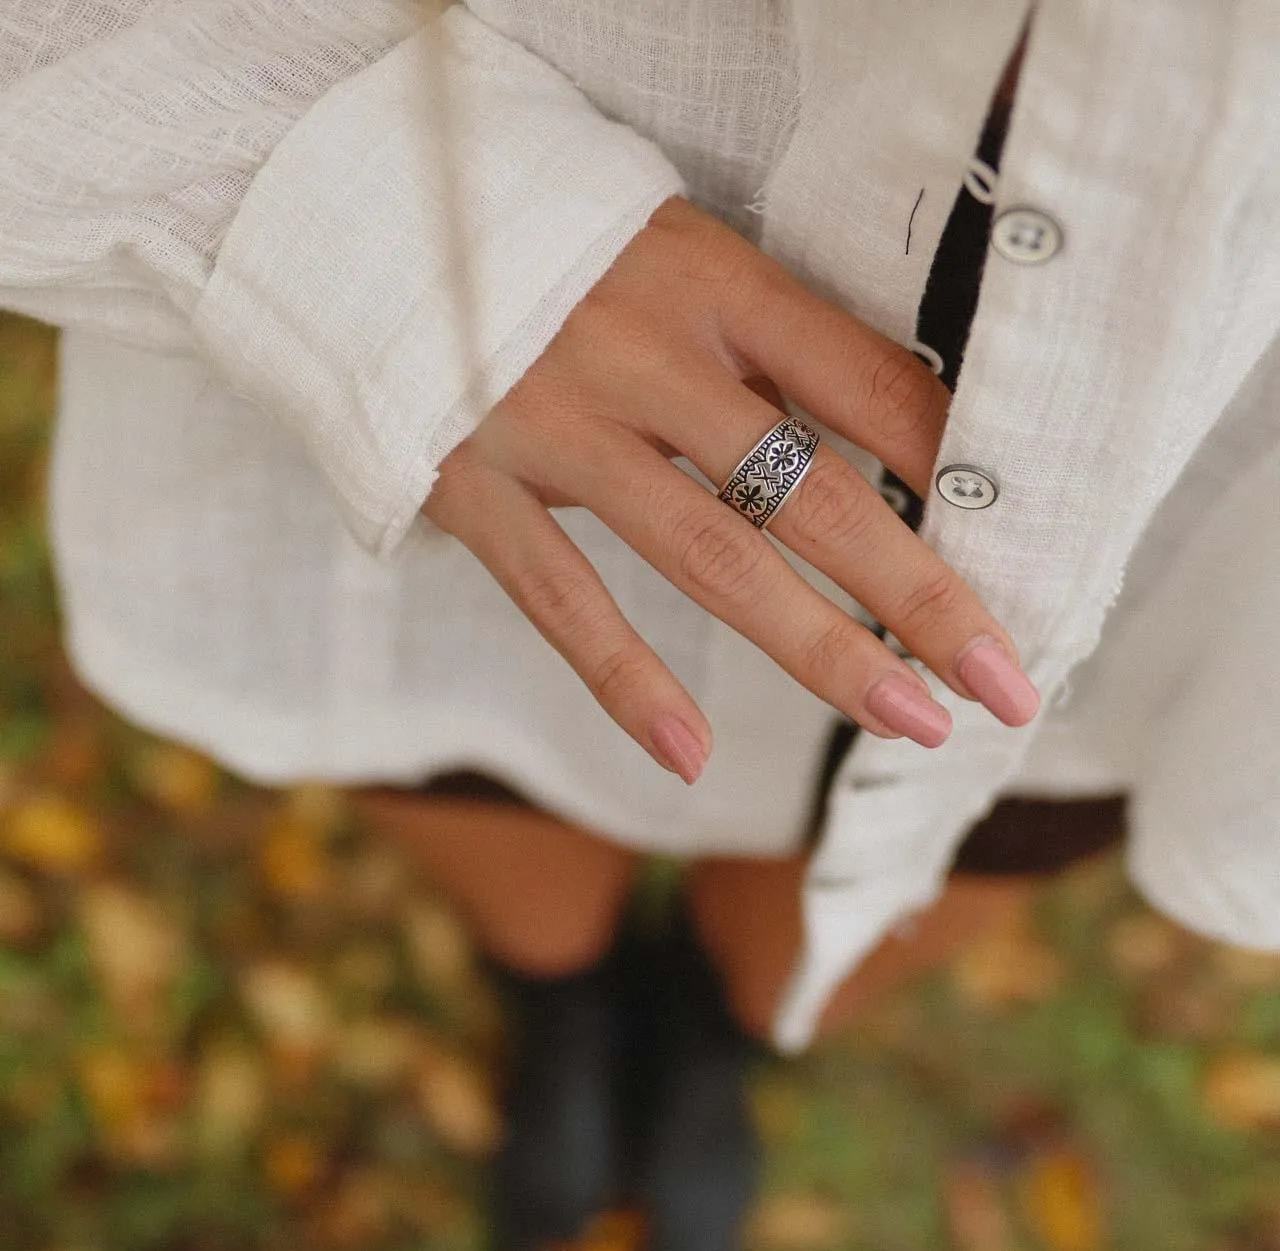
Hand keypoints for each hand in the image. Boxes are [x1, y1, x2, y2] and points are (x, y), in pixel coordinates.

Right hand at [424, 196, 1038, 782]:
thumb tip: (895, 446)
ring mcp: (559, 426)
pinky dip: (624, 679)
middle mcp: (646, 354)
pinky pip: (560, 595)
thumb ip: (768, 347)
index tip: (1013, 548)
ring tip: (906, 717)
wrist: (377, 225)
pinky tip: (689, 755)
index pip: (866, 383)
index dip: (952, 470)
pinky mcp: (475, 484)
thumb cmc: (561, 255)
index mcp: (712, 283)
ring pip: (707, 554)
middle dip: (920, 592)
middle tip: (1002, 681)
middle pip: (812, 491)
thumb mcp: (679, 262)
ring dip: (816, 646)